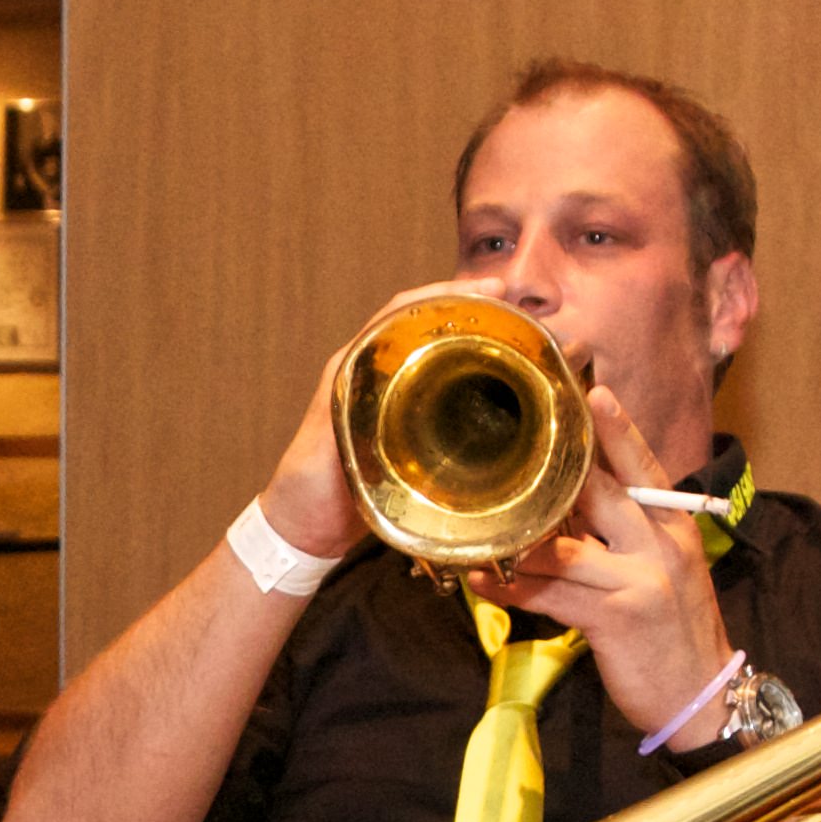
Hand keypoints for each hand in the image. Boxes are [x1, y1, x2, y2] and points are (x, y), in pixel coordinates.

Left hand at [250, 275, 505, 564]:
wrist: (304, 531)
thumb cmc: (306, 493)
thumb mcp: (321, 456)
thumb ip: (339, 421)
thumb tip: (373, 392)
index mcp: (352, 369)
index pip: (402, 312)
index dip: (443, 295)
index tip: (487, 291)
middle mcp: (373, 375)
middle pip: (426, 323)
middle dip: (469, 309)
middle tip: (514, 307)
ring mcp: (391, 398)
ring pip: (437, 351)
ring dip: (474, 338)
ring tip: (516, 334)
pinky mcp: (404, 424)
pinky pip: (443, 387)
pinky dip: (471, 375)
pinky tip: (499, 382)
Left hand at [465, 376, 740, 737]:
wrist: (701, 697)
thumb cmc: (675, 631)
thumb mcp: (667, 570)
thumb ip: (630, 533)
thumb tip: (578, 500)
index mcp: (674, 527)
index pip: (644, 468)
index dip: (618, 430)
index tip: (593, 392)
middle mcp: (659, 545)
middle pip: (602, 491)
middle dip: (556, 471)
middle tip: (512, 445)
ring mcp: (638, 580)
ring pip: (565, 546)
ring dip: (519, 540)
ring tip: (482, 530)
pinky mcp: (614, 618)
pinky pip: (550, 594)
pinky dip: (511, 588)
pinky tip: (483, 582)